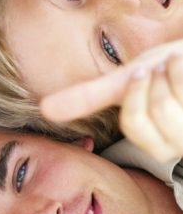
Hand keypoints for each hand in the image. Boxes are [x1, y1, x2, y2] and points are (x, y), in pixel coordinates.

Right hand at [41, 40, 182, 161]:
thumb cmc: (174, 67)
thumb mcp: (127, 80)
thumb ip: (88, 97)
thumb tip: (44, 109)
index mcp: (158, 144)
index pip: (135, 122)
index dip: (137, 92)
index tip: (146, 73)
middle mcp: (181, 145)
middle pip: (156, 111)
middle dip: (158, 80)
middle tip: (169, 71)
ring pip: (175, 104)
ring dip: (177, 72)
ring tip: (182, 67)